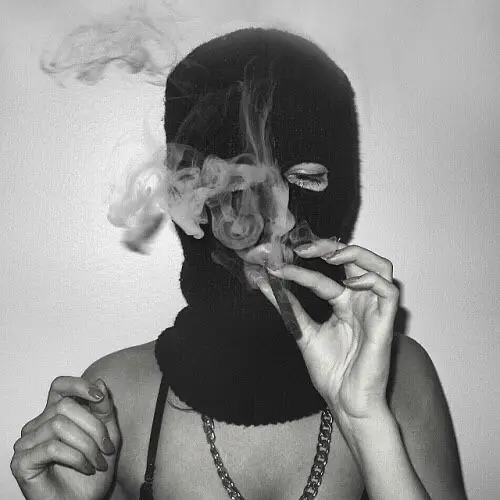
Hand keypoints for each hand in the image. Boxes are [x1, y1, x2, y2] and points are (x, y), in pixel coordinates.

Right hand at [11, 377, 120, 499]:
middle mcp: (38, 424)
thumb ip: (104, 408)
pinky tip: (86, 468)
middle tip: (107, 448)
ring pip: (59, 425)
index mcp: (56, 413)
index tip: (99, 398)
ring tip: (98, 462)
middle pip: (65, 406)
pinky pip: (52, 448)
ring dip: (87, 445)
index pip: (60, 386)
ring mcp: (26, 443)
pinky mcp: (21, 462)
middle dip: (93, 427)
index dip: (79, 386)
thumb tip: (100, 383)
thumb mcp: (108, 432)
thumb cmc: (94, 467)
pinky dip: (76, 457)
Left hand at [261, 240, 398, 421]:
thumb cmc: (331, 371)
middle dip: (332, 247)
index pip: (328, 273)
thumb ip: (288, 306)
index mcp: (344, 303)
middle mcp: (361, 302)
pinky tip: (349, 284)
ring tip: (329, 256)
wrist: (344, 402)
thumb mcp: (303, 331)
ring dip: (356, 255)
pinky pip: (389, 291)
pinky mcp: (385, 323)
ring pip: (381, 267)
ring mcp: (374, 310)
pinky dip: (370, 280)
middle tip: (304, 248)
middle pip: (357, 259)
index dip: (305, 264)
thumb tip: (265, 282)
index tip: (278, 262)